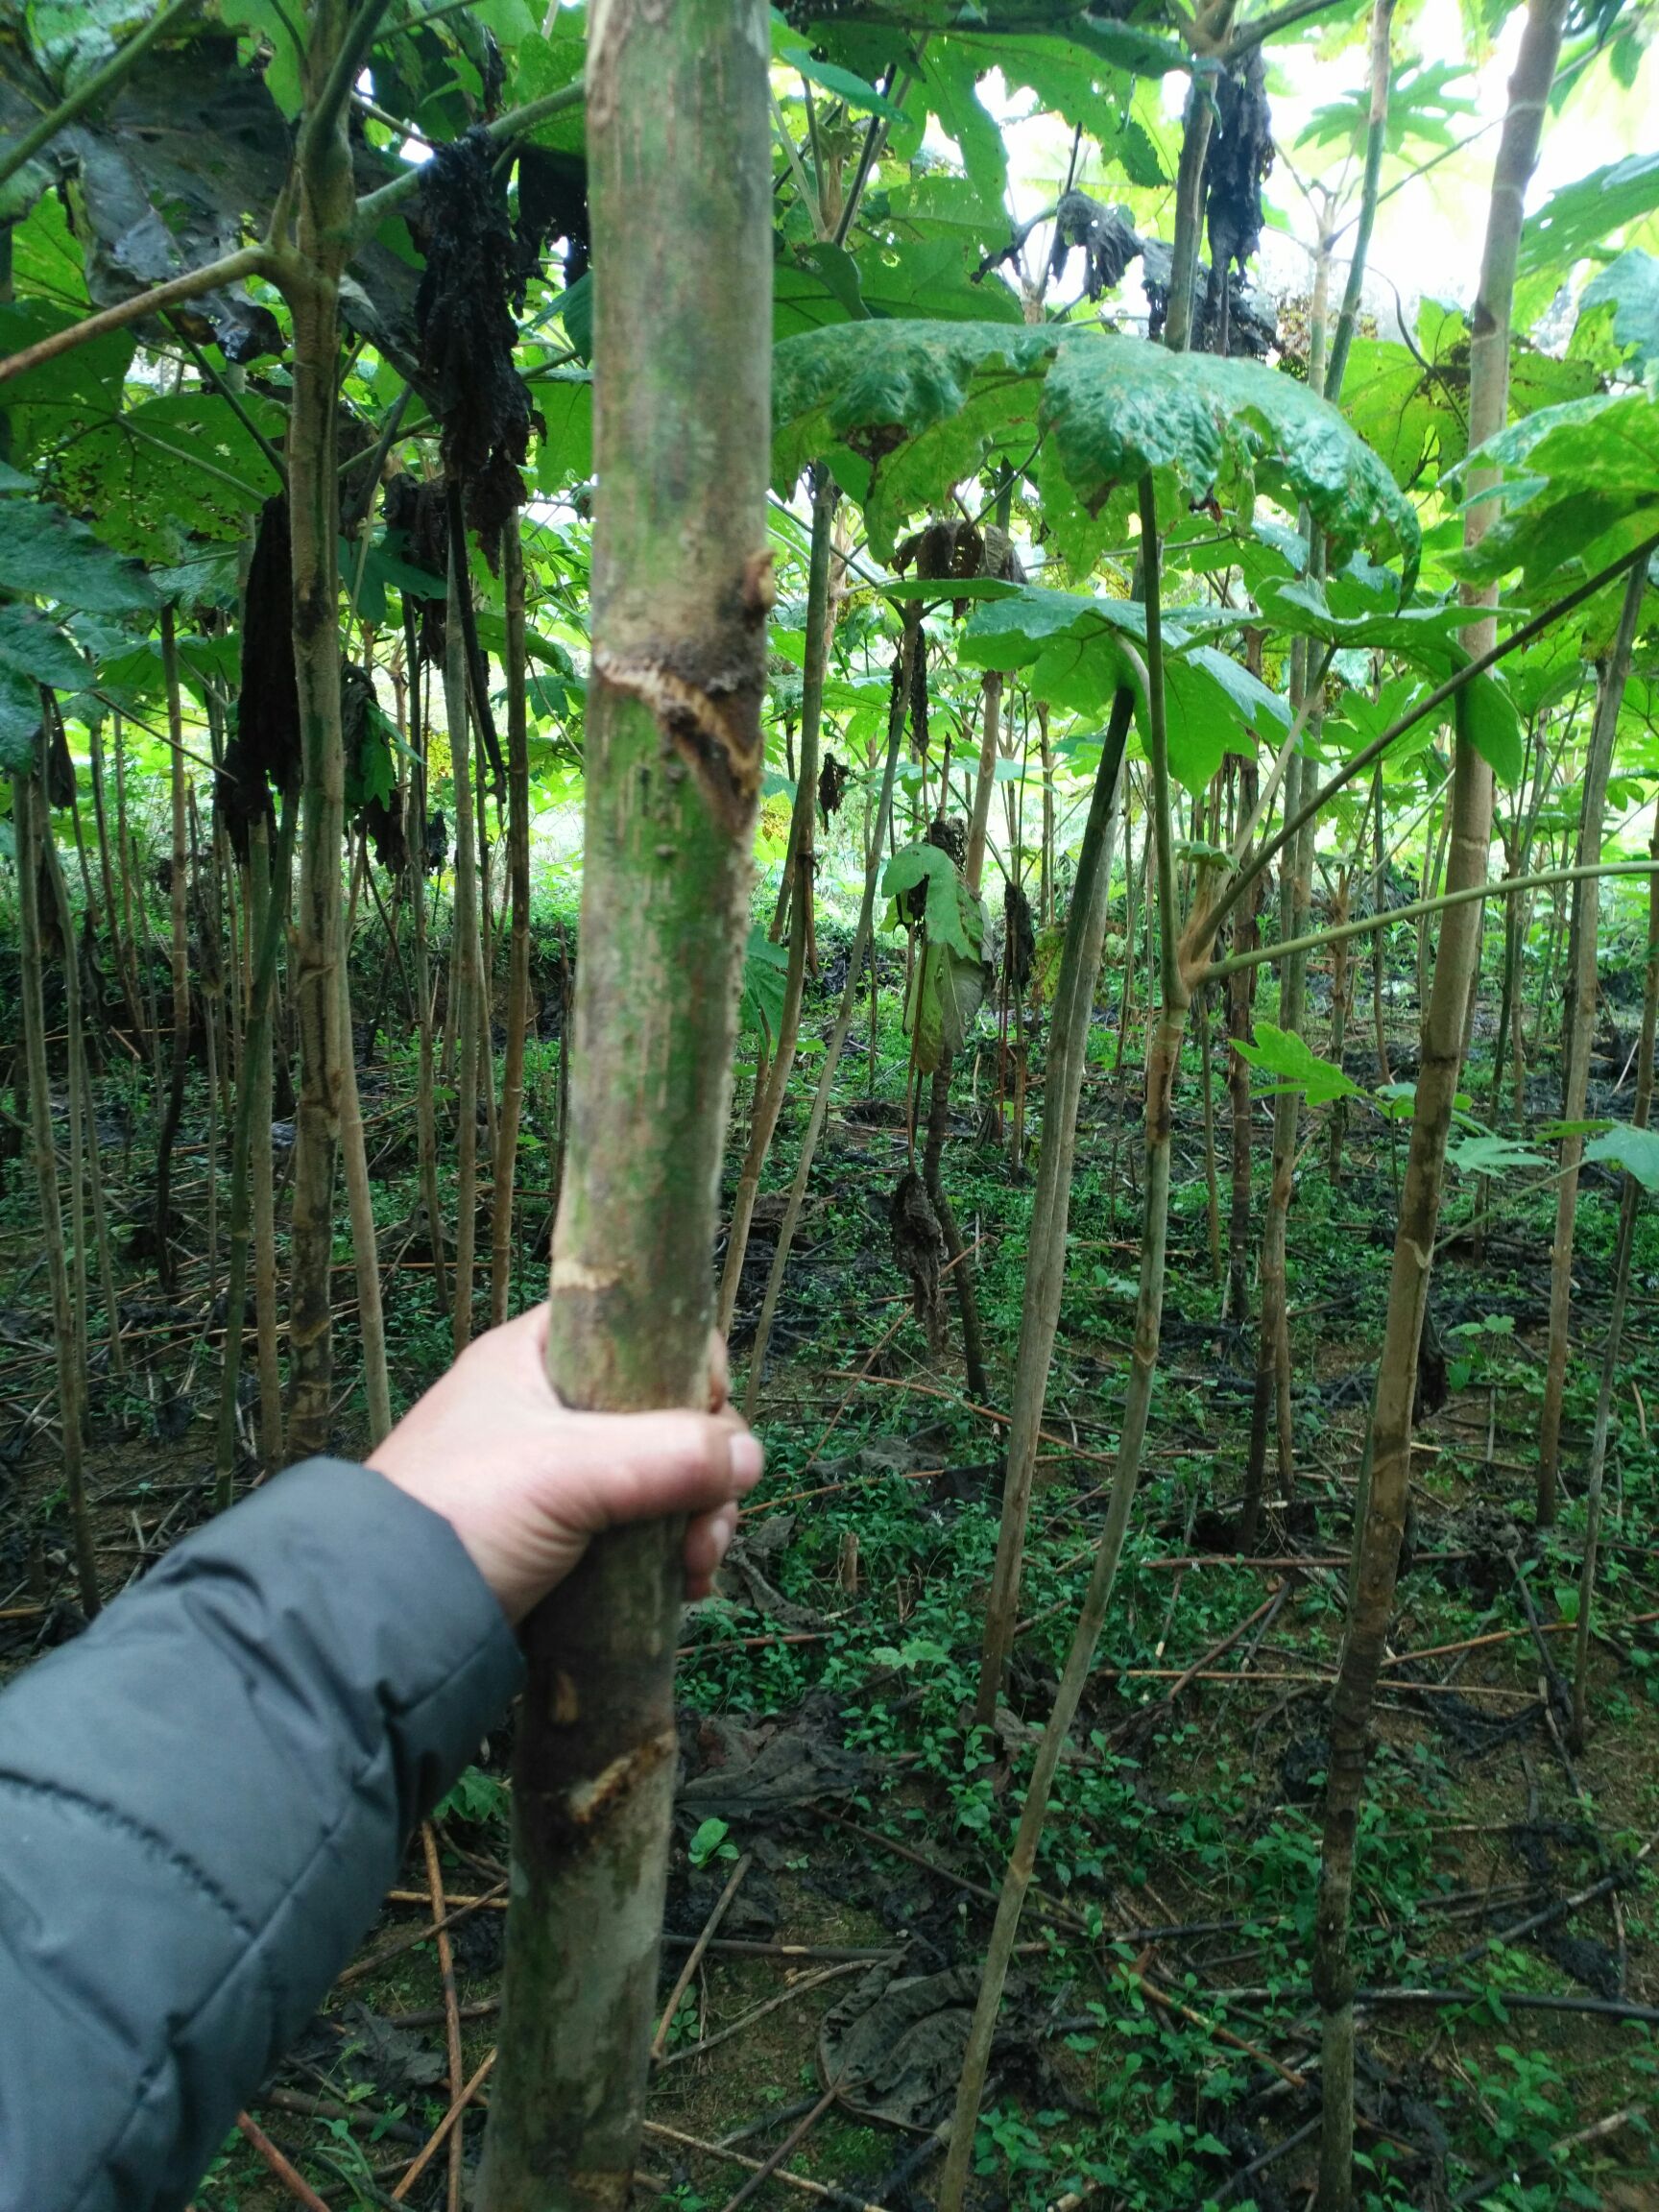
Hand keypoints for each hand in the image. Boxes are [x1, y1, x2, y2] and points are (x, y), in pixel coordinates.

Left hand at [370, 1306, 761, 1622]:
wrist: (379, 1621)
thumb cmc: (463, 1514)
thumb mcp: (570, 1470)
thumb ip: (669, 1453)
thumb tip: (752, 1456)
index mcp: (538, 1357)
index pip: (642, 1329)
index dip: (690, 1369)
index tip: (708, 1420)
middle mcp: (550, 1406)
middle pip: (666, 1412)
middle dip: (706, 1469)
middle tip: (711, 1524)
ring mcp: (555, 1474)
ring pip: (662, 1476)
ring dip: (697, 1518)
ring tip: (695, 1571)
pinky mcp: (562, 1536)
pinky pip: (640, 1527)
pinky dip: (670, 1552)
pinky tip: (683, 1587)